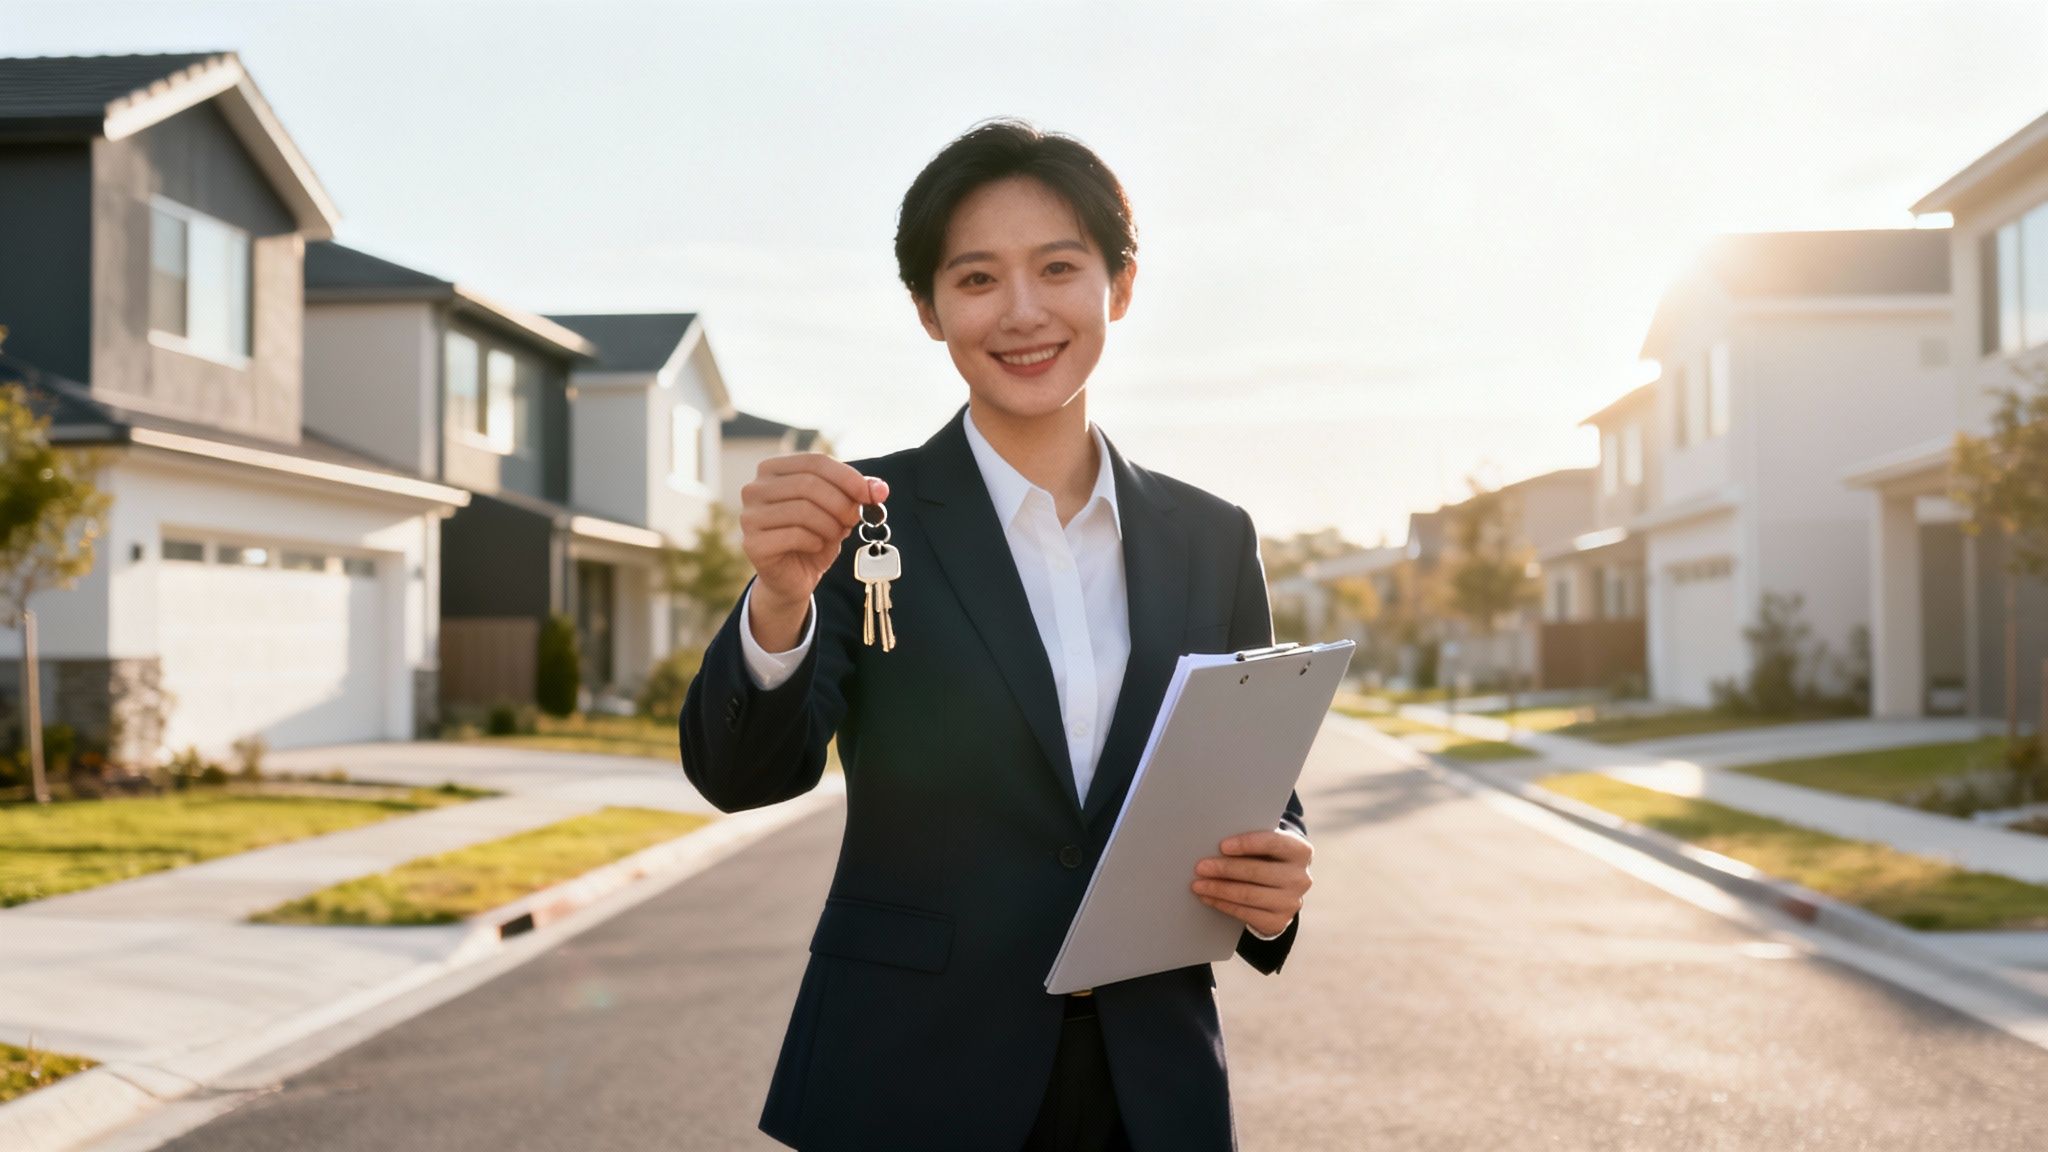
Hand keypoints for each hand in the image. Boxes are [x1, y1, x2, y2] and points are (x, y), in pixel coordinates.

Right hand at [739, 454, 887, 649]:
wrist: (793, 578)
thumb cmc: (814, 537)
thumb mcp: (838, 510)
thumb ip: (857, 493)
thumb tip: (879, 488)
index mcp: (772, 470)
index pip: (814, 461)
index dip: (847, 476)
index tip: (871, 494)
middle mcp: (754, 488)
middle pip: (808, 484)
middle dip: (841, 503)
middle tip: (854, 520)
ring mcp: (749, 516)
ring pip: (803, 510)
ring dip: (830, 525)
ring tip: (834, 534)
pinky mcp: (752, 544)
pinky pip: (795, 535)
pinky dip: (815, 541)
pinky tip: (815, 546)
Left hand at [1190, 829, 1311, 938]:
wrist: (1281, 891)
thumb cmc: (1267, 859)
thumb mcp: (1267, 847)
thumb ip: (1251, 842)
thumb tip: (1214, 843)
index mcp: (1300, 851)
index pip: (1272, 843)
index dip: (1246, 844)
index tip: (1222, 846)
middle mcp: (1301, 878)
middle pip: (1256, 871)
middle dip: (1224, 869)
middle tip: (1200, 867)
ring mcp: (1291, 902)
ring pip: (1248, 894)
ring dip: (1219, 889)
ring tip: (1198, 884)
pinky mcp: (1279, 921)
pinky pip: (1246, 913)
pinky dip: (1223, 905)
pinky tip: (1209, 898)